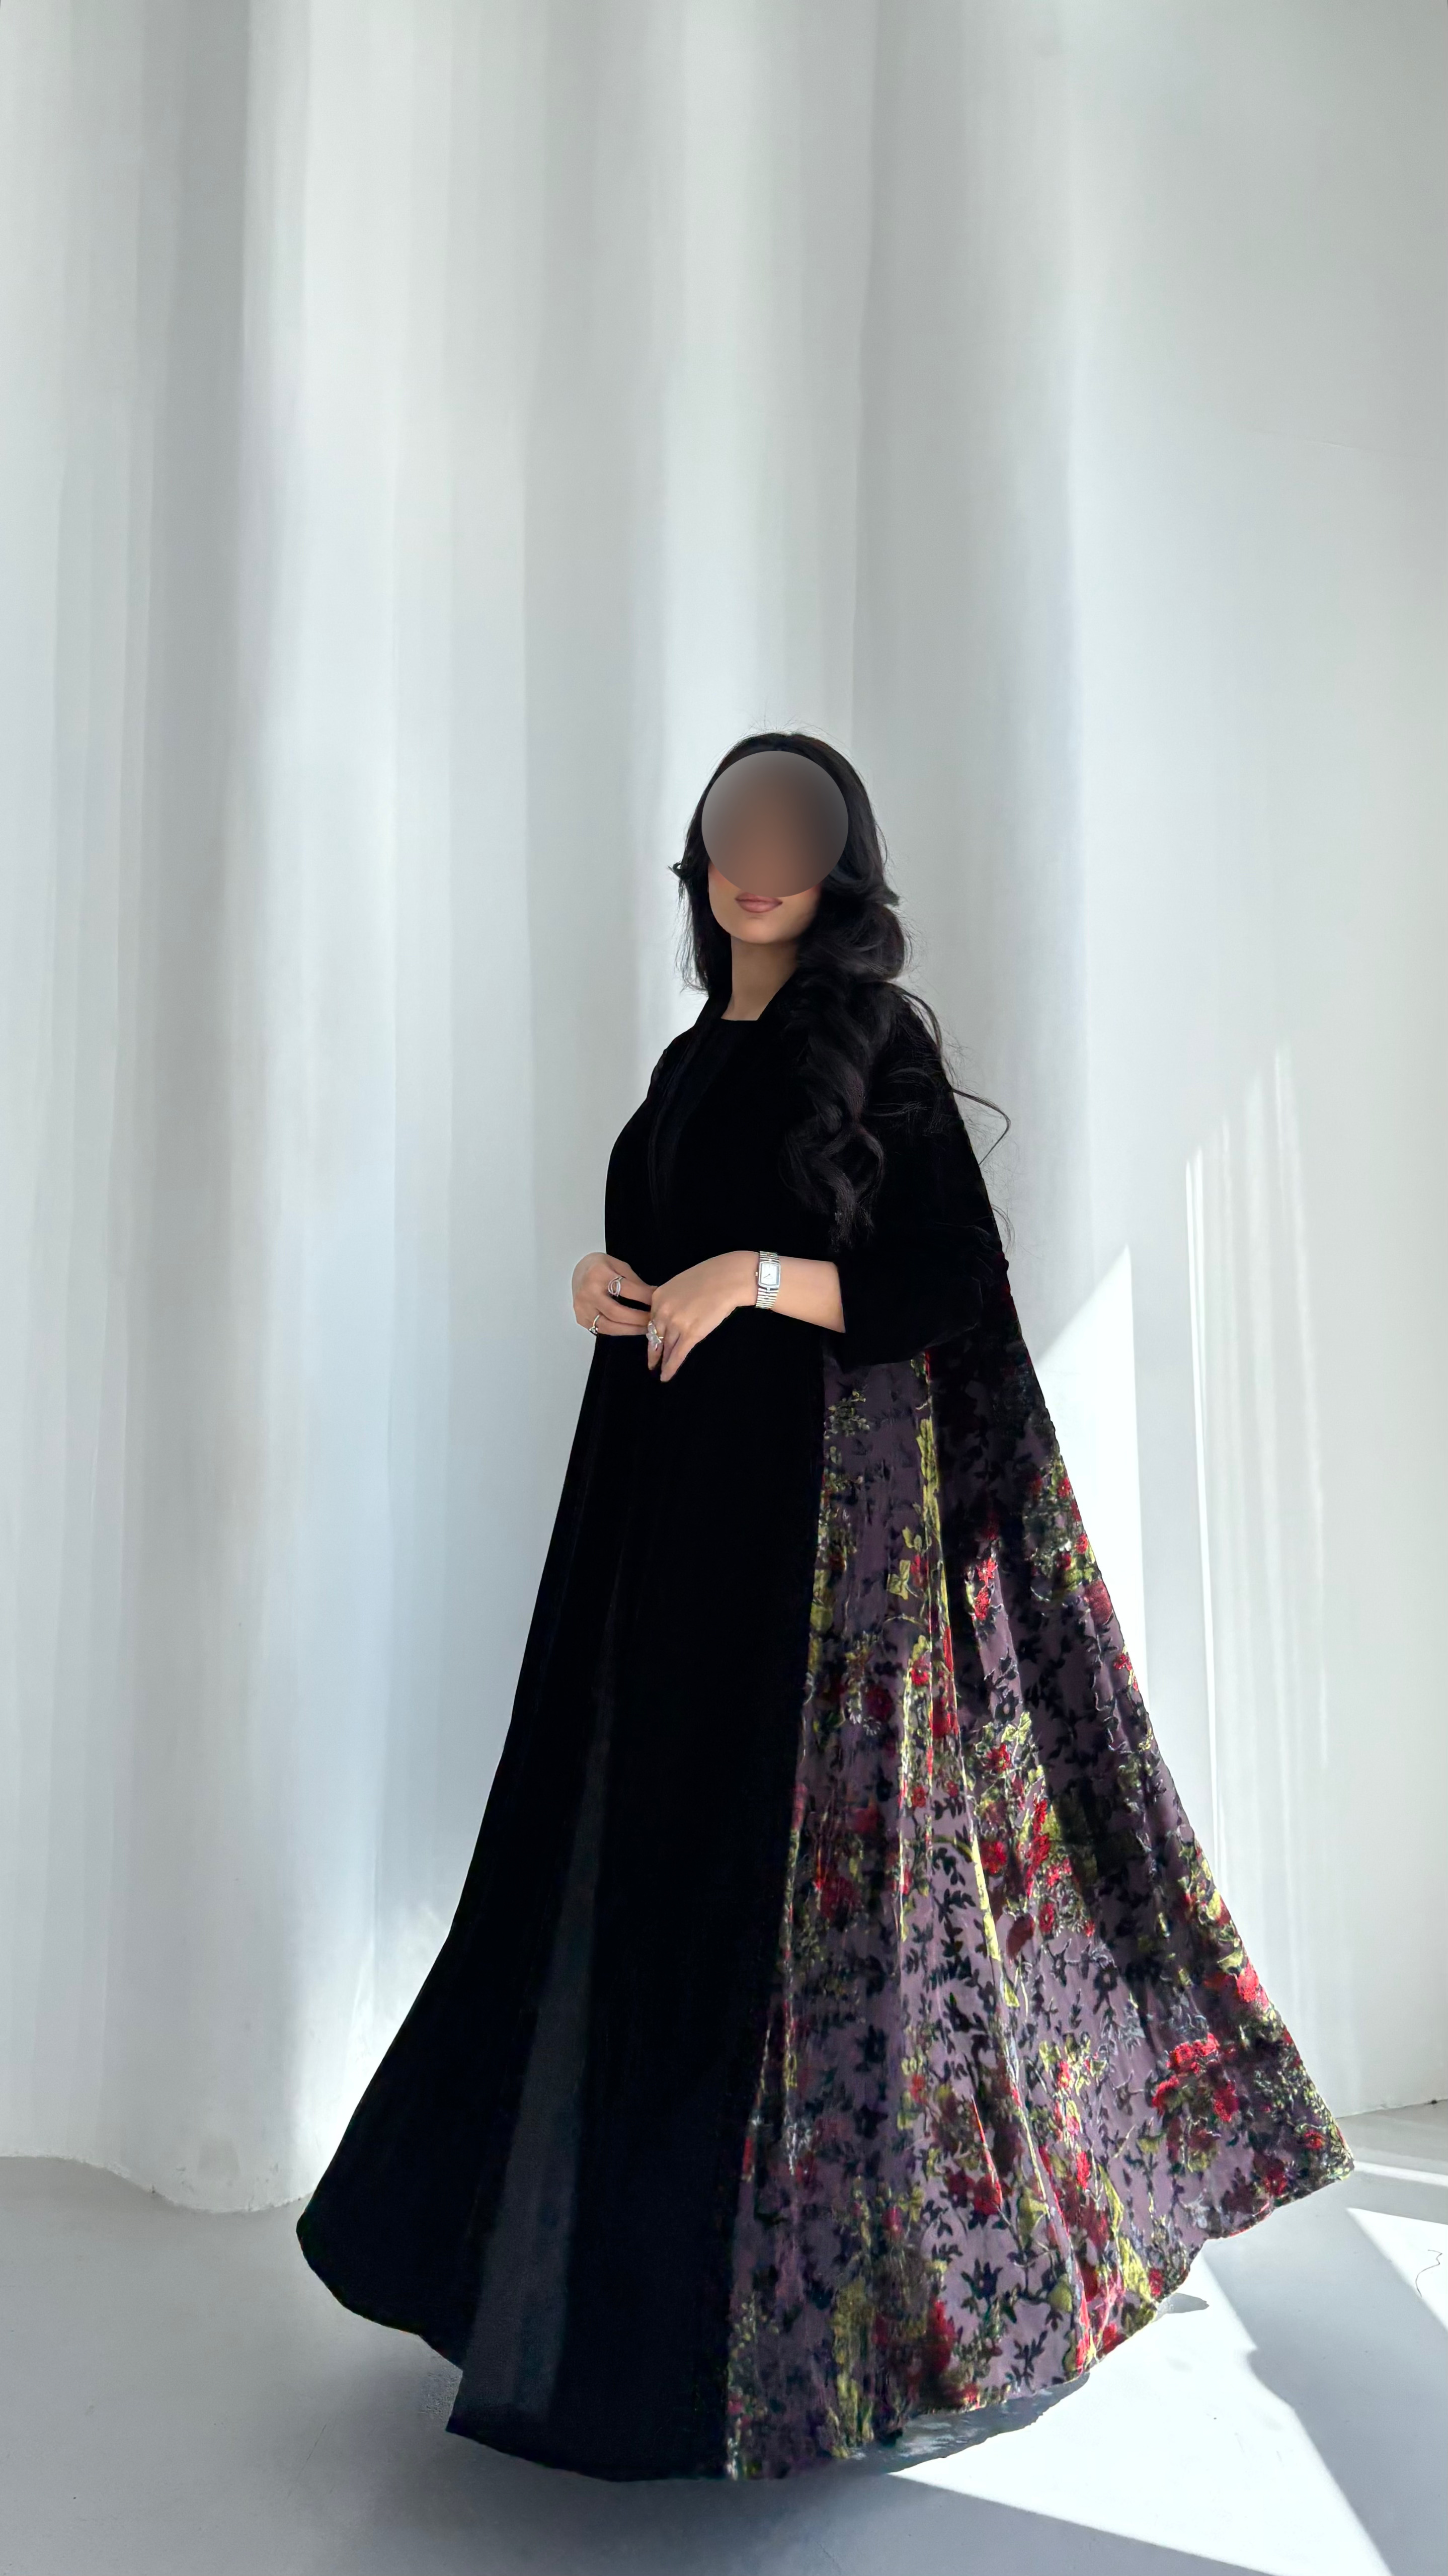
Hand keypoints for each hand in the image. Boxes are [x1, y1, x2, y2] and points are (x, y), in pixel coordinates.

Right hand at [572, 1251, 654, 1336]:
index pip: (626, 1289)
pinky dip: (619, 1331)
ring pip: (608, 1326)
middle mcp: (587, 1293)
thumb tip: (654, 1297)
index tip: (658, 1302)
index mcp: (598, 1274)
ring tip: (645, 1329)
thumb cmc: (601, 1266)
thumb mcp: (619, 1266)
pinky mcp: (581, 1319)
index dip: (645, 1297)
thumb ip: (634, 1282)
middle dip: (638, 1319)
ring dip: (630, 1330)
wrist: (579, 1270)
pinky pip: (602, 1330)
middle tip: (654, 1321)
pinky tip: (630, 1329)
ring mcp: (582, 1308)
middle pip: (616, 1313)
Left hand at [647, 1251, 756, 1380]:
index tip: (653, 1340)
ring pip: (665, 1347)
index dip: (653, 1332)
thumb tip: (674, 1311)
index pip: (652, 1319)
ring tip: (660, 1370)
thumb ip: (672, 1299)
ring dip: (662, 1361)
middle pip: (655, 1335)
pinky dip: (670, 1368)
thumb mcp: (680, 1283)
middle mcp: (662, 1311)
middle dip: (653, 1351)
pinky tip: (666, 1376)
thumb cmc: (710, 1276)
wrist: (728, 1279)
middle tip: (651, 1363)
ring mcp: (675, 1324)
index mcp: (658, 1297)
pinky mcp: (690, 1335)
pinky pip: (677, 1355)